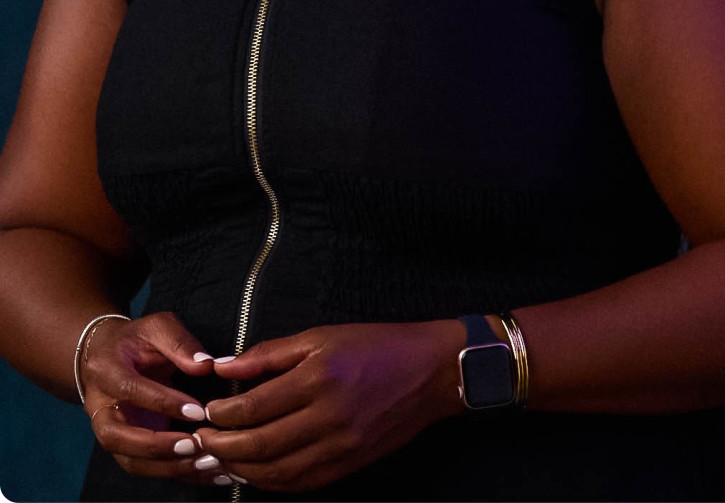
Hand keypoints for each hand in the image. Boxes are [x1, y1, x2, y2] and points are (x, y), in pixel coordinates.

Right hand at [82, 311, 234, 484]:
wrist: (109, 355)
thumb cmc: (138, 340)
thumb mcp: (157, 326)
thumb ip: (180, 343)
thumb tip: (207, 365)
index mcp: (105, 370)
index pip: (130, 391)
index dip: (162, 403)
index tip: (197, 410)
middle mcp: (100, 407)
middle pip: (116, 437)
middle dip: (155, 446)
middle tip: (194, 445)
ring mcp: (110, 431)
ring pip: (128, 461)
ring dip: (167, 467)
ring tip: (206, 463)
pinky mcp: (124, 447)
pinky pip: (145, 468)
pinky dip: (175, 474)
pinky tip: (206, 471)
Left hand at [197, 320, 463, 492]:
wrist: (430, 373)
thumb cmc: (375, 345)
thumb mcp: (321, 336)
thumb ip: (270, 354)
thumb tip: (224, 368)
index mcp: (319, 377)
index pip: (255, 407)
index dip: (222, 415)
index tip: (204, 412)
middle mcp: (328, 416)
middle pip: (260, 445)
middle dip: (222, 448)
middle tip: (199, 443)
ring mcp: (340, 446)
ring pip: (278, 472)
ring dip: (241, 470)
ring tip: (218, 461)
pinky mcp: (350, 465)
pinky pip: (301, 482)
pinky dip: (272, 482)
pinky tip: (254, 473)